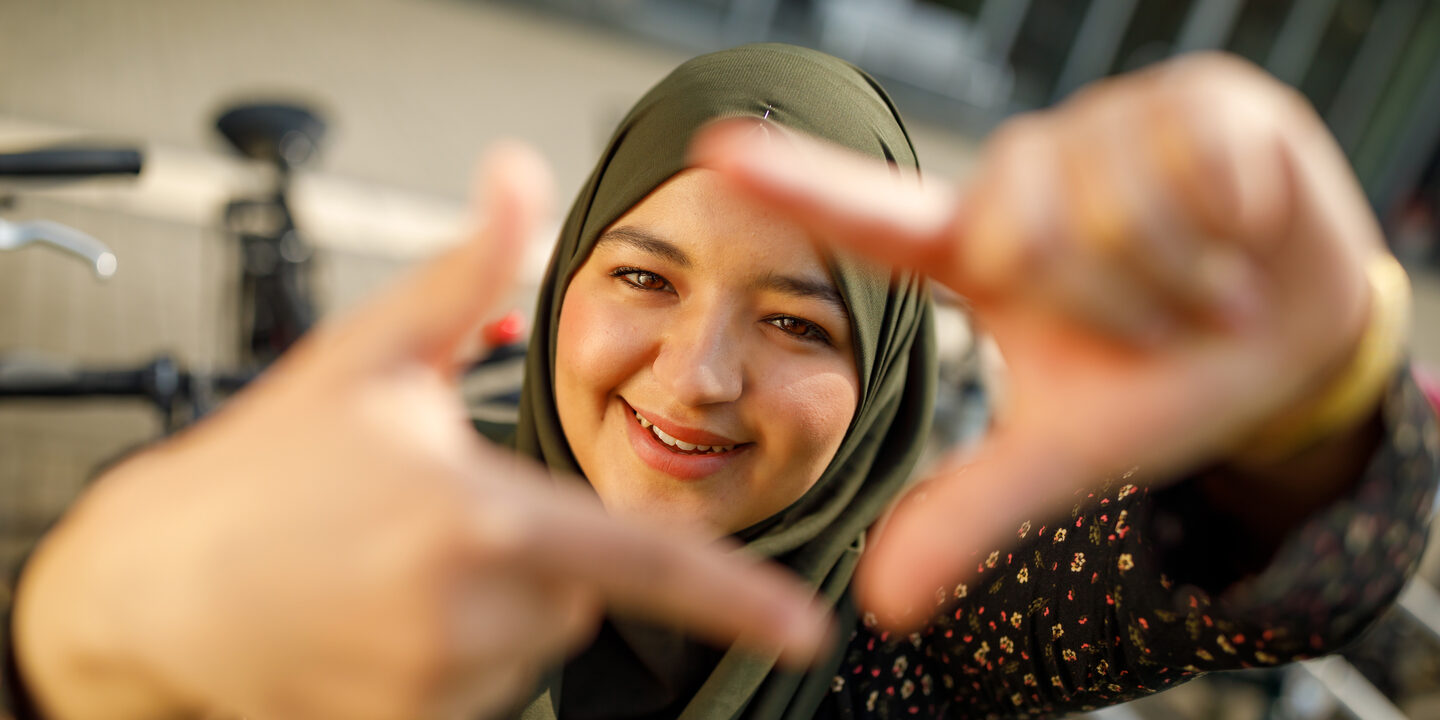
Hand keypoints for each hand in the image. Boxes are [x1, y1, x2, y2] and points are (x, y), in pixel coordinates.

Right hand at [13, 144, 828, 719]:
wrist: (155, 585)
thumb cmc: (265, 469)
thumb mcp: (369, 357)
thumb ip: (469, 275)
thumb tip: (517, 175)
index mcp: (476, 515)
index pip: (639, 561)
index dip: (734, 598)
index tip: (802, 631)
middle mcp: (464, 611)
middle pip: (581, 589)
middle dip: (543, 554)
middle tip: (436, 520)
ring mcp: (431, 684)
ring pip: (531, 641)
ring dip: (494, 607)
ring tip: (394, 570)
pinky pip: (481, 689)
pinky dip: (454, 656)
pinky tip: (380, 620)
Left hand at [691, 53, 1386, 627]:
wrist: (1291, 342)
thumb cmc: (1160, 383)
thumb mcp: (1063, 453)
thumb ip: (970, 511)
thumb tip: (883, 605)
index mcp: (983, 251)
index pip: (874, 215)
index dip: (798, 183)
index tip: (714, 152)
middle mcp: (1029, 174)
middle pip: (1027, 235)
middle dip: (1107, 307)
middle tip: (1155, 322)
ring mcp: (1110, 123)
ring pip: (1113, 204)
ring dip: (1177, 276)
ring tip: (1205, 280)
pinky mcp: (1196, 95)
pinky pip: (1194, 161)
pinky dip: (1236, 221)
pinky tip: (1246, 224)